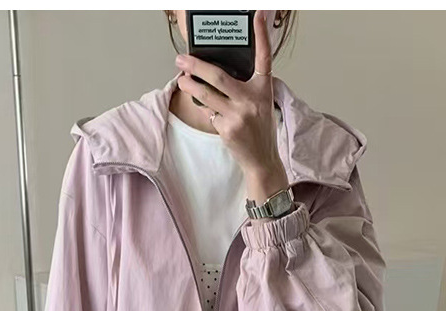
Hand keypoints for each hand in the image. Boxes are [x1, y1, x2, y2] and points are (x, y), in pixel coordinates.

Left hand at [174, 10, 288, 203]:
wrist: (262, 160)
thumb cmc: (259, 129)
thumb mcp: (260, 103)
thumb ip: (243, 88)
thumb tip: (214, 75)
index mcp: (263, 88)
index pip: (264, 56)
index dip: (262, 34)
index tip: (257, 14)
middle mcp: (252, 99)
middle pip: (218, 76)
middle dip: (195, 66)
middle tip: (181, 60)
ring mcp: (239, 115)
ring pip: (206, 95)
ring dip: (190, 87)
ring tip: (182, 80)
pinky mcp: (227, 129)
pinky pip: (209, 114)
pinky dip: (206, 111)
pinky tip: (211, 113)